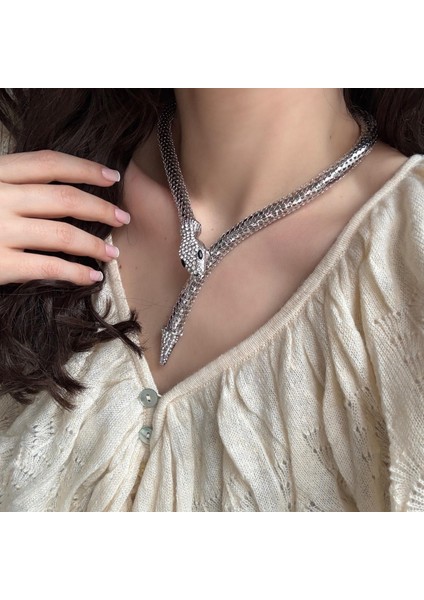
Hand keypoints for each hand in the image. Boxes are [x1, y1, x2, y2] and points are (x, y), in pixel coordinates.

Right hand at [0, 149, 129, 285]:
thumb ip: (14, 183)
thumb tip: (60, 187)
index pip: (49, 164)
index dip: (86, 169)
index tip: (113, 177)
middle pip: (64, 199)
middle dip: (100, 209)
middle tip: (123, 218)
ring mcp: (0, 231)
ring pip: (62, 234)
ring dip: (94, 245)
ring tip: (113, 253)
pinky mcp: (0, 264)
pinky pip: (49, 267)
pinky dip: (76, 273)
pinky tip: (92, 276)